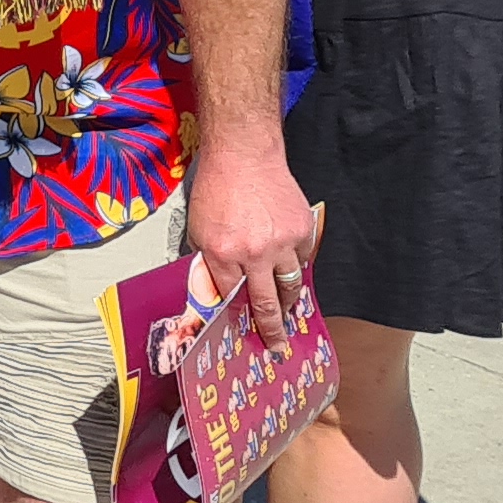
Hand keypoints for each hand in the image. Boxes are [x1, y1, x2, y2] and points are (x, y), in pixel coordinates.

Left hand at [188, 146, 317, 341]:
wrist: (243, 155)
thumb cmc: (215, 188)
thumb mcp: (198, 229)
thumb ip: (210, 261)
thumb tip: (218, 288)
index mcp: (223, 254)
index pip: (232, 298)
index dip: (238, 317)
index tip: (246, 331)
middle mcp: (255, 253)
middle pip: (267, 303)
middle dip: (272, 330)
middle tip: (278, 347)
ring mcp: (283, 242)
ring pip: (292, 285)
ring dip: (290, 304)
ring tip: (288, 316)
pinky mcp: (302, 230)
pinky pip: (303, 259)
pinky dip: (297, 265)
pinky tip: (290, 268)